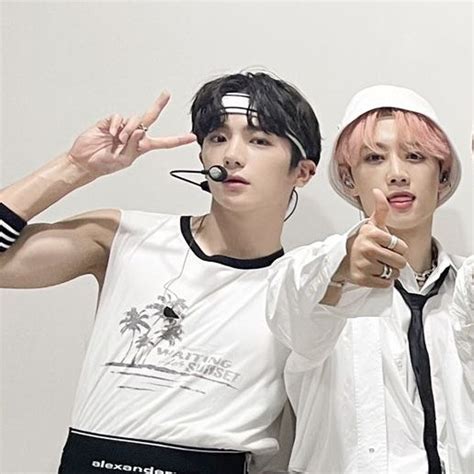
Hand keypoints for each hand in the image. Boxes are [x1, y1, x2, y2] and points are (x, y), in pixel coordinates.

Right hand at [67, 91, 195, 177]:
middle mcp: (134, 135)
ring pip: (133, 120)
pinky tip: (111, 134)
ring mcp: (122, 127)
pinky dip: (116, 126)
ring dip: (128, 130)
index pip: (163, 142)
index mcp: (141, 147)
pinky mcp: (110, 122)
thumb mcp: (124, 160)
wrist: (85, 161)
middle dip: (158, 105)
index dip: (177, 140)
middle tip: (166, 94)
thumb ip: (135, 147)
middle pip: (149, 117)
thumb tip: (140, 131)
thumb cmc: (105, 163)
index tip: (190, 137)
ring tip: (119, 141)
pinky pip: (118, 118)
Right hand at [341, 188, 407, 288]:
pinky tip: (374, 273)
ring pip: (393, 273)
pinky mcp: (362, 279)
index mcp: (371, 233)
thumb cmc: (360, 243)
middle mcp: (367, 248)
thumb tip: (378, 191)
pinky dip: (382, 281)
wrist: (340, 259)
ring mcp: (364, 264)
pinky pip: (385, 283)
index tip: (388, 247)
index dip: (398, 248)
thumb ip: (380, 209)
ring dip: (388, 271)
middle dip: (394, 261)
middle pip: (400, 261)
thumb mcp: (370, 225)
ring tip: (377, 265)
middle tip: (383, 257)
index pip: (401, 246)